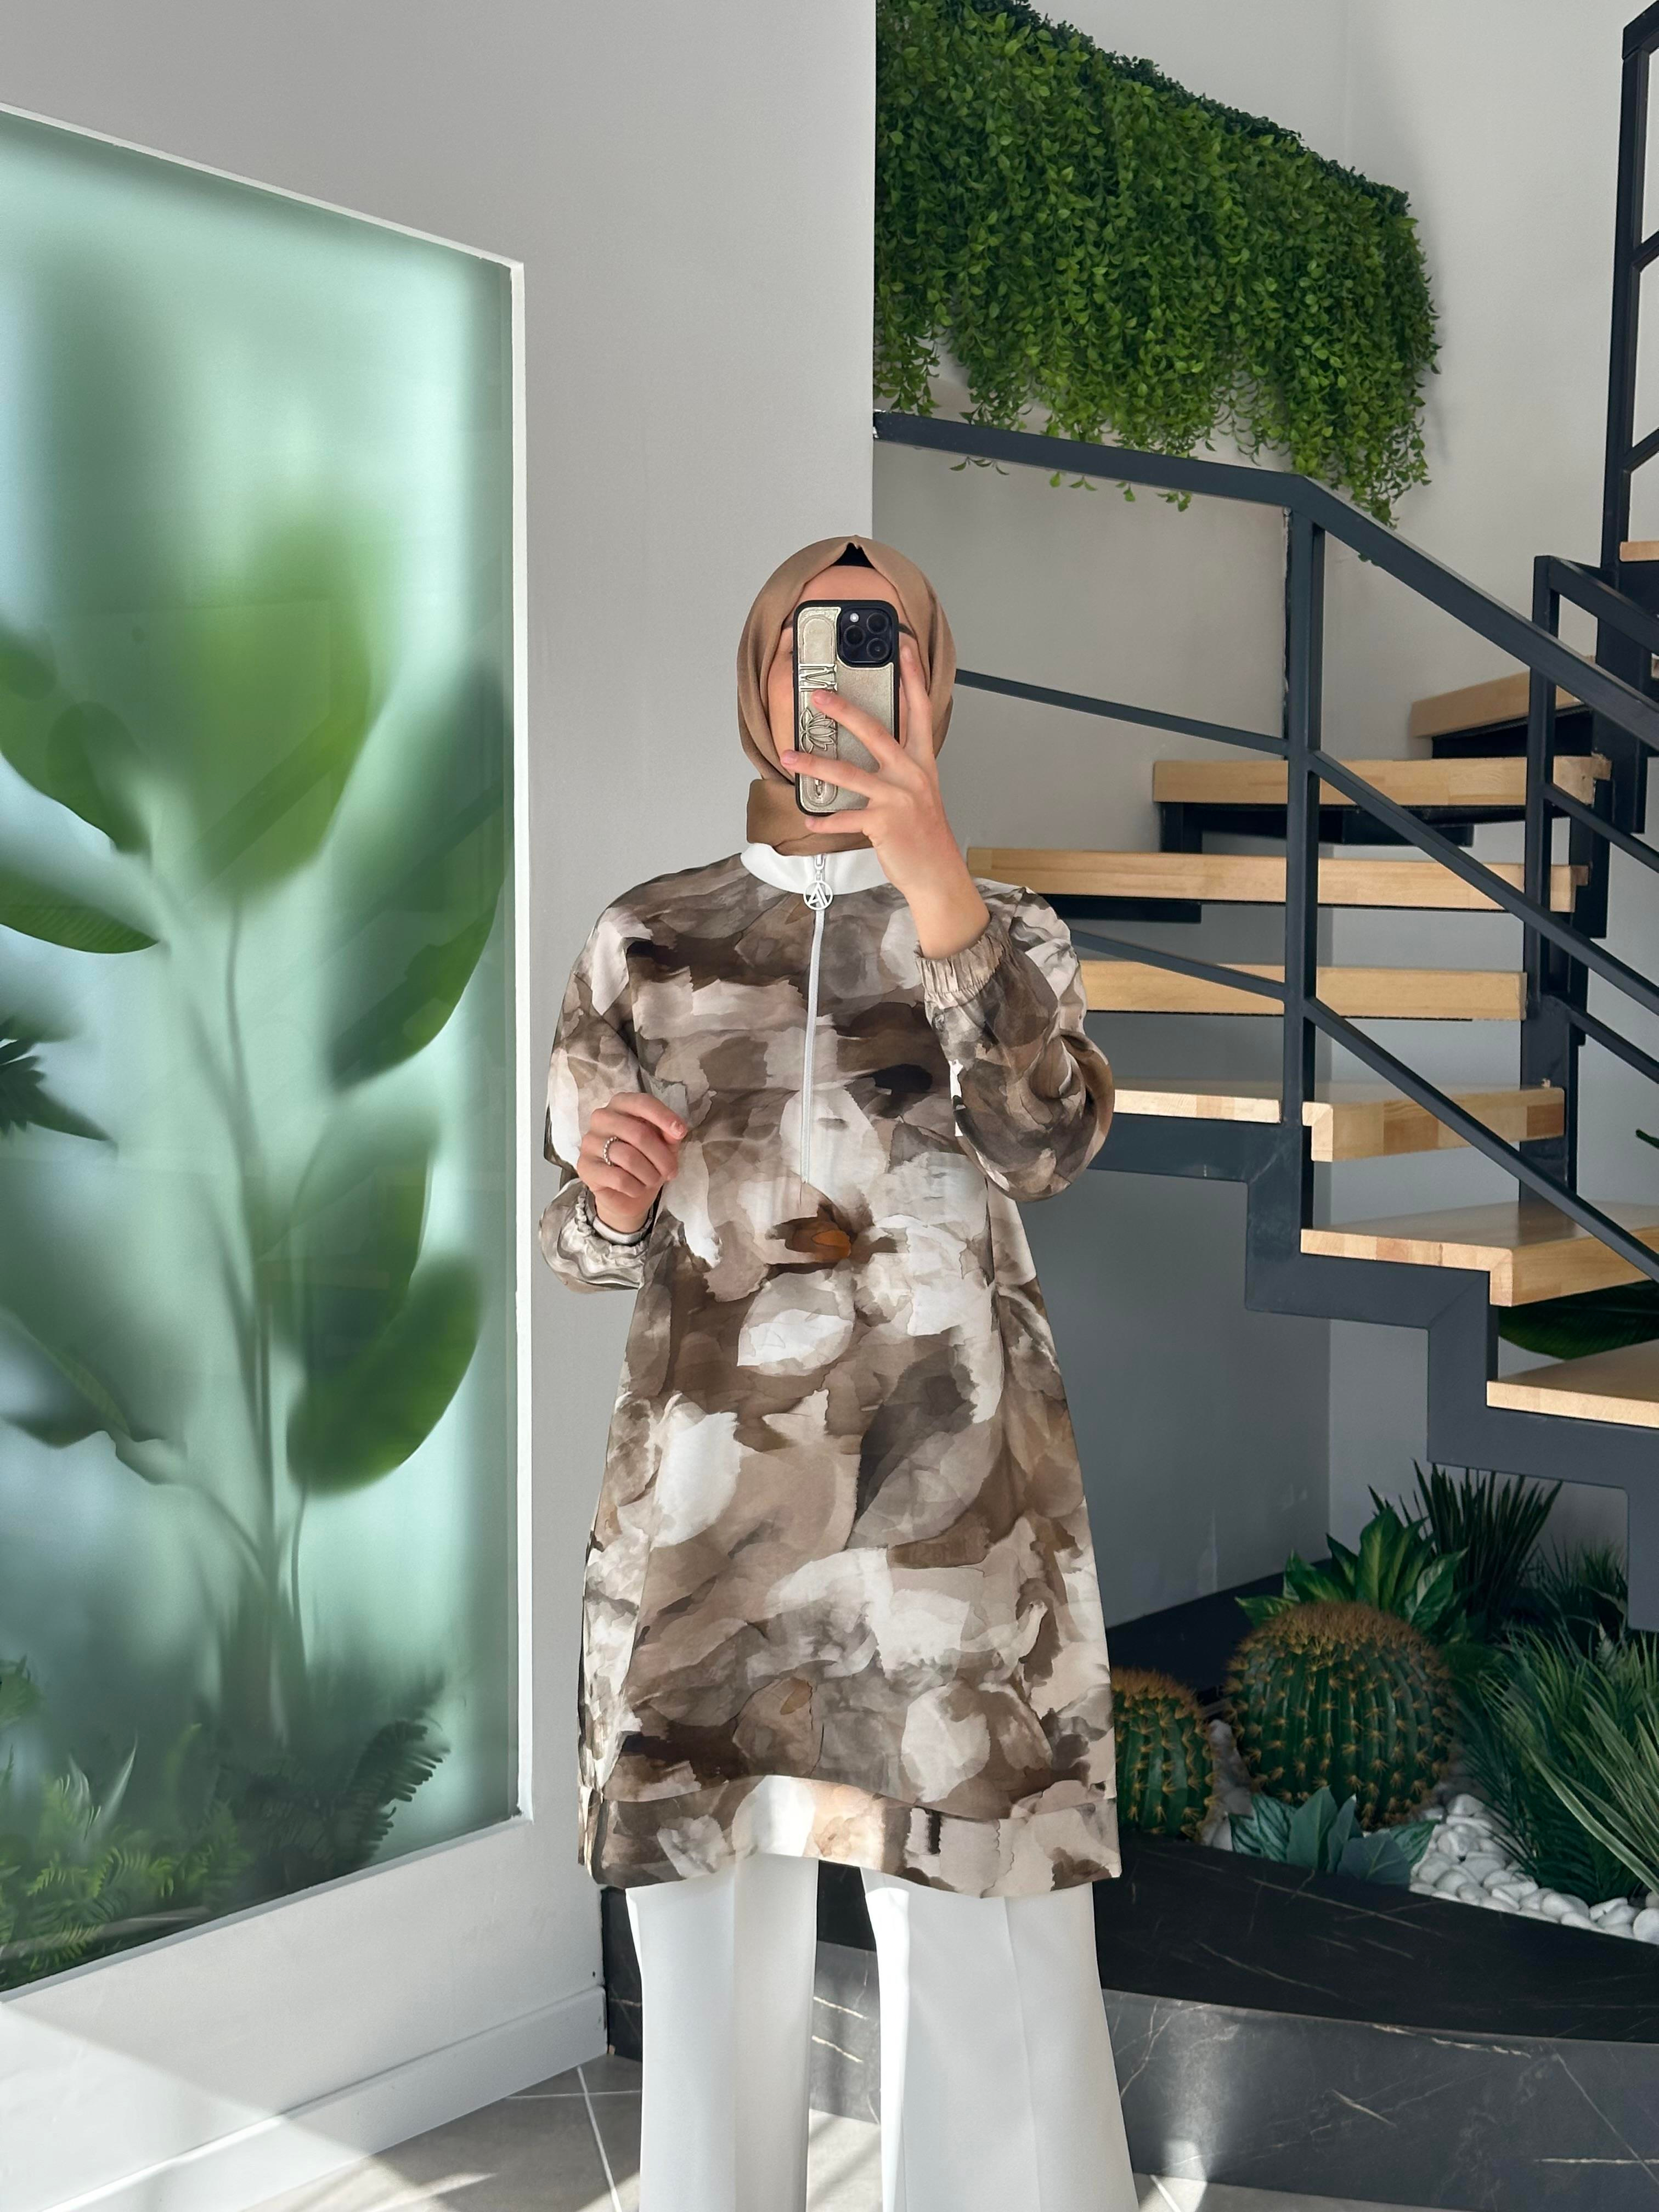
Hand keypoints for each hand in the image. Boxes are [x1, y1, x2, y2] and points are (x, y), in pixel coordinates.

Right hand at [580, 1091, 685, 1232]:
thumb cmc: (646, 1161)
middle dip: (662, 1157)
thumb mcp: (664, 1144)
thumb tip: (676, 1130)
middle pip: (638, 1133)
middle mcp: (601, 1118)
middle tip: (671, 1172)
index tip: (681, 1132)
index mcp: (620, 1104)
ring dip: (650, 1174)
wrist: (627, 1195)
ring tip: (653, 1180)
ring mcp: (589, 1142)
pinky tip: (637, 1188)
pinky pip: (619, 1178)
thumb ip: (669, 1133)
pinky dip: (636, 1187)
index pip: (642, 1103)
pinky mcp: (585, 1167)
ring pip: (629, 1157)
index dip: (664, 1117)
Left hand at [778, 631, 990, 959]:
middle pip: (876, 732)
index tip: (904, 645)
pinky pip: (844, 818)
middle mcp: (911, 774)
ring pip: (850, 773)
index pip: (919, 710)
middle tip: (819, 696)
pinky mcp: (883, 823)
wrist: (937, 872)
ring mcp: (898, 798)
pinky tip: (807, 817)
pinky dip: (823, 820)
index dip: (913, 676)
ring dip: (814, 764)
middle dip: (846, 711)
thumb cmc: (924, 833)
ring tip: (789, 756)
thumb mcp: (919, 792)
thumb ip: (899, 768)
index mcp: (922, 762)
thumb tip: (876, 749)